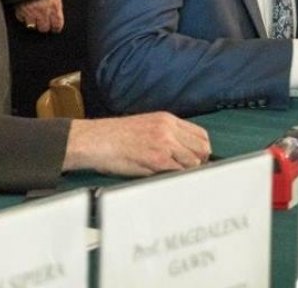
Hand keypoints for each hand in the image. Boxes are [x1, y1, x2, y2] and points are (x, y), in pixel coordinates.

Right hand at [14, 0, 63, 33]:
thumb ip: (55, 1)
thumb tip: (56, 10)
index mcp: (54, 6)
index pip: (58, 24)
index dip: (56, 27)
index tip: (55, 28)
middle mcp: (43, 11)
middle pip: (44, 28)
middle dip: (44, 25)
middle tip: (43, 23)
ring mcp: (31, 12)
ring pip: (32, 26)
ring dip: (32, 22)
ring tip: (33, 18)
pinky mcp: (20, 10)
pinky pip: (21, 18)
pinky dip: (22, 16)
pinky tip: (24, 12)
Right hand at [62, 113, 210, 175]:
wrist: (95, 140)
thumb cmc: (114, 136)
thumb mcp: (145, 125)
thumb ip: (166, 133)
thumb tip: (182, 150)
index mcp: (167, 119)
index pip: (200, 134)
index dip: (202, 149)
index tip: (197, 159)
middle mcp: (168, 129)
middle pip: (202, 148)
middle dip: (200, 161)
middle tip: (188, 170)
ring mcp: (164, 144)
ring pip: (194, 162)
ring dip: (187, 171)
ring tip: (172, 175)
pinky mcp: (157, 160)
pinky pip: (179, 172)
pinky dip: (176, 178)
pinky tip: (164, 178)